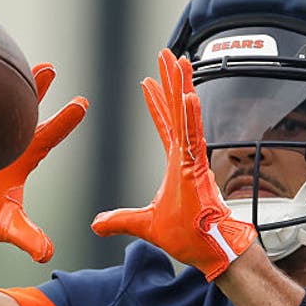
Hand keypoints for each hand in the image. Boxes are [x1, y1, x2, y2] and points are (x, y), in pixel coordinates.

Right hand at [0, 64, 87, 262]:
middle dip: (36, 88)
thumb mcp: (5, 227)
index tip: (82, 103)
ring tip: (9, 61)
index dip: (64, 121)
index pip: (48, 136)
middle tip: (50, 68)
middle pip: (23, 111)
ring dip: (0, 84)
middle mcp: (5, 141)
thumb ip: (26, 236)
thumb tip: (46, 254)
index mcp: (22, 158)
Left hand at [91, 50, 255, 280]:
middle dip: (171, 80)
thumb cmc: (189, 237)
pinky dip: (190, 117)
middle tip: (166, 54)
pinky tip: (187, 95)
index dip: (156, 102)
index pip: (165, 125)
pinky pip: (193, 137)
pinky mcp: (198, 170)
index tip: (148, 81)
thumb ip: (120, 220)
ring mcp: (193, 160)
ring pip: (186, 114)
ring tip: (178, 59)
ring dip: (181, 86)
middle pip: (176, 109)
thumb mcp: (144, 225)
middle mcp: (186, 156)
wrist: (210, 251)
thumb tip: (96, 224)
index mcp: (177, 163)